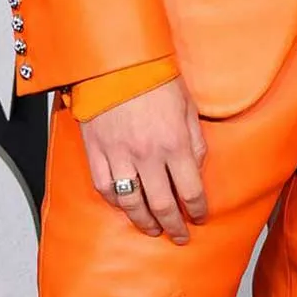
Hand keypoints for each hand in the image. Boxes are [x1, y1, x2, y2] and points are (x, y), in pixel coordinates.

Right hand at [80, 76, 208, 242]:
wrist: (116, 60)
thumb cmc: (155, 77)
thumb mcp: (188, 107)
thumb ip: (194, 141)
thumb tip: (196, 168)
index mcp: (175, 143)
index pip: (191, 190)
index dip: (197, 210)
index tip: (199, 217)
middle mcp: (148, 155)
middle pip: (162, 205)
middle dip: (173, 226)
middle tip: (178, 236)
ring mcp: (120, 155)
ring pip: (132, 203)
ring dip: (144, 221)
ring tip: (152, 229)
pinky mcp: (97, 151)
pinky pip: (105, 187)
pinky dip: (116, 202)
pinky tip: (124, 206)